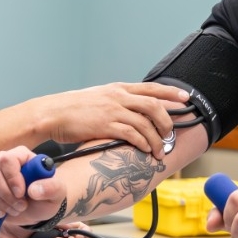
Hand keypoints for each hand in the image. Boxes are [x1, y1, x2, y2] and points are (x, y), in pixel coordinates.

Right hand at [0, 146, 64, 220]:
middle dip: (6, 195)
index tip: (21, 194)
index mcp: (22, 155)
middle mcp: (3, 161)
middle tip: (21, 206)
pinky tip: (2, 213)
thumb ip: (52, 188)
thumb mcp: (57, 192)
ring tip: (16, 210)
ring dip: (0, 203)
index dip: (12, 178)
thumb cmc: (46, 196)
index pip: (8, 160)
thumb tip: (34, 190)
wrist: (36, 208)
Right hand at [30, 82, 188, 157]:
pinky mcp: (106, 125)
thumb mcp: (98, 98)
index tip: (186, 97)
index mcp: (118, 88)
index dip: (171, 92)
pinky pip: (133, 134)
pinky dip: (143, 143)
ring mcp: (113, 110)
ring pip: (146, 123)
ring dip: (157, 139)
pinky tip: (146, 150)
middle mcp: (118, 97)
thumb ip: (116, 102)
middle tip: (171, 133)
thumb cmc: (72, 109)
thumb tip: (131, 110)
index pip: (151, 88)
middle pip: (154, 105)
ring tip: (160, 150)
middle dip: (167, 121)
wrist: (52, 113)